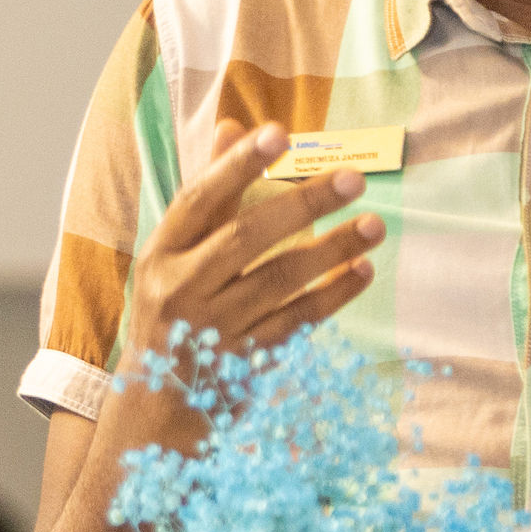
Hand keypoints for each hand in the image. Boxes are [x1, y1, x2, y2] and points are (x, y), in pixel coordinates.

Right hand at [116, 120, 381, 384]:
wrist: (157, 406)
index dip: (236, 165)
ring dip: (332, 250)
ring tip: (374, 225)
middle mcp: (181, 289)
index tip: (279, 134)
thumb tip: (235, 126)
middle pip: (246, 237)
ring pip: (279, 281)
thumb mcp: (174, 253)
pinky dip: (332, 295)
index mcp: (161, 253)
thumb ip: (210, 193)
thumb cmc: (172, 310)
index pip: (199, 199)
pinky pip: (296, 322)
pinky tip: (361, 271)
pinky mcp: (244, 363)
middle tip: (355, 181)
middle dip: (304, 205)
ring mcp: (213, 329)